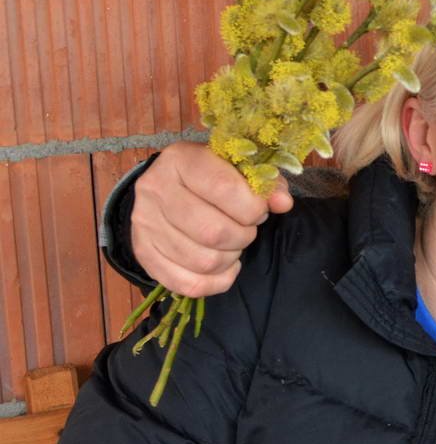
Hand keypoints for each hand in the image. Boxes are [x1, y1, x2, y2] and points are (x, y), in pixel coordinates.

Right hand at [131, 142, 291, 297]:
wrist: (167, 187)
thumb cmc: (211, 177)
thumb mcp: (238, 168)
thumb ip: (265, 183)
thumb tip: (283, 203)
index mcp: (180, 160)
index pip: (225, 189)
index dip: (254, 207)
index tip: (259, 208)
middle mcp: (155, 189)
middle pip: (213, 232)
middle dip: (244, 236)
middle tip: (247, 228)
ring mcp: (145, 224)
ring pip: (203, 261)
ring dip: (230, 257)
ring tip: (233, 243)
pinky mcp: (144, 253)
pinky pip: (189, 284)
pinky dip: (217, 281)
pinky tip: (224, 265)